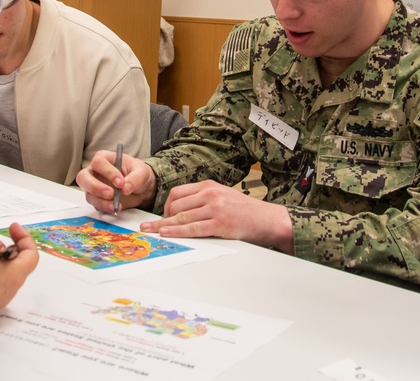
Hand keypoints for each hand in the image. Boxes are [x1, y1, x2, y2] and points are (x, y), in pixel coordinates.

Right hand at [76, 150, 156, 212]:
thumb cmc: (137, 173)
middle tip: (110, 194)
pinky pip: (95, 205)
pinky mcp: (97, 199)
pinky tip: (114, 208)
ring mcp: (94, 186)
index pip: (98, 162)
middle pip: (83, 177)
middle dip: (95, 187)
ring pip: (88, 194)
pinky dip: (104, 208)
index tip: (120, 182)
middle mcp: (95, 172)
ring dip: (100, 201)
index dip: (107, 172)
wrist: (141, 188)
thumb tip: (125, 188)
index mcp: (105, 159)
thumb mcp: (141, 172)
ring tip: (114, 205)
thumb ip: (135, 178)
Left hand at [139, 181, 294, 252]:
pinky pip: (192, 228)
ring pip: (181, 217)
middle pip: (176, 204)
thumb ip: (205, 199)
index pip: (178, 193)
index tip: (162, 215)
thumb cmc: (246, 211)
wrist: (268, 220)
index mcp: (210, 186)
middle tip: (155, 227)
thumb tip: (183, 210)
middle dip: (163, 217)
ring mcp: (215, 209)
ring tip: (151, 231)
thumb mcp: (224, 196)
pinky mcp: (219, 224)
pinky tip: (166, 234)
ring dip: (163, 225)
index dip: (166, 205)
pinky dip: (176, 232)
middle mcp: (210, 194)